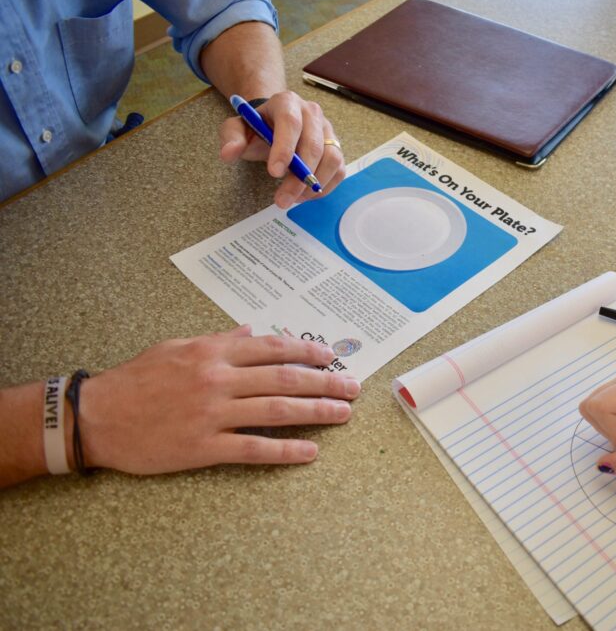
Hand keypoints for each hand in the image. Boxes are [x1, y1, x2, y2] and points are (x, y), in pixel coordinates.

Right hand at [77, 325, 359, 474]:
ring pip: (277, 410)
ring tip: (342, 413)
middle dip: (325, 381)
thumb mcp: (176, 347)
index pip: (272, 347)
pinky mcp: (203, 447)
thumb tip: (251, 331)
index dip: (307, 351)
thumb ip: (218, 340)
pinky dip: (285, 450)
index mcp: (213, 352)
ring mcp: (213, 414)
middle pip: (285, 378)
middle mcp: (218, 380)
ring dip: (316, 412)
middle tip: (352, 386)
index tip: (331, 356)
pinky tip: (309, 451)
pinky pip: (253, 449)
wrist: (96, 417)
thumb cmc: (135, 380)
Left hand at [219, 91, 345, 208]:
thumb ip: (231, 138)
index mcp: (287, 102)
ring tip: (294, 198)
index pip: (290, 122)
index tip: (274, 173)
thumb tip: (229, 153)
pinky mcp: (336, 147)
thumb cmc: (257, 127)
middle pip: (314, 145)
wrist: (274, 123)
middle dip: (298, 177)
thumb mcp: (237, 129)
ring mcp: (328, 130)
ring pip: (332, 158)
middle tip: (282, 200)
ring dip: (314, 184)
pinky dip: (324, 187)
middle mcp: (312, 113)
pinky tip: (304, 195)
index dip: (284, 148)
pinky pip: (339, 170)